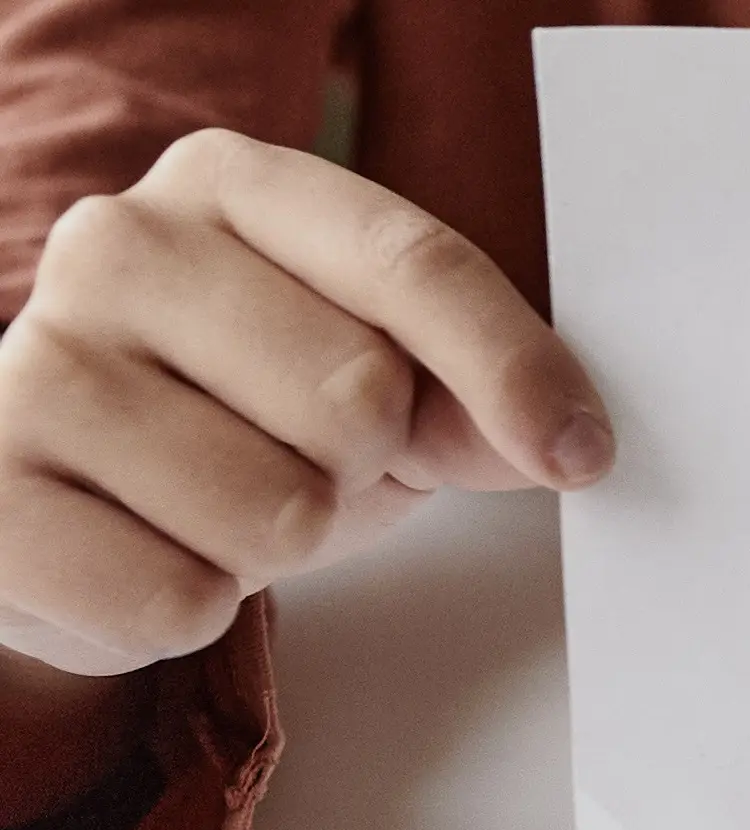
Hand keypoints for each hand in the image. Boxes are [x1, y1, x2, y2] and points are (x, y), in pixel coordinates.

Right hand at [0, 132, 602, 801]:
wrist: (79, 502)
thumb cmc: (245, 421)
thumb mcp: (383, 386)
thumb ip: (476, 396)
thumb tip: (561, 440)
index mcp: (226, 185)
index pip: (411, 263)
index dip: (512, 369)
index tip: (579, 453)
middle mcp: (115, 245)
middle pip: (356, 394)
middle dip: (359, 466)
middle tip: (297, 462)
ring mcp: (37, 361)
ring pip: (272, 511)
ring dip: (275, 547)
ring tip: (217, 509)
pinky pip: (180, 599)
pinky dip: (193, 607)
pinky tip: (150, 553)